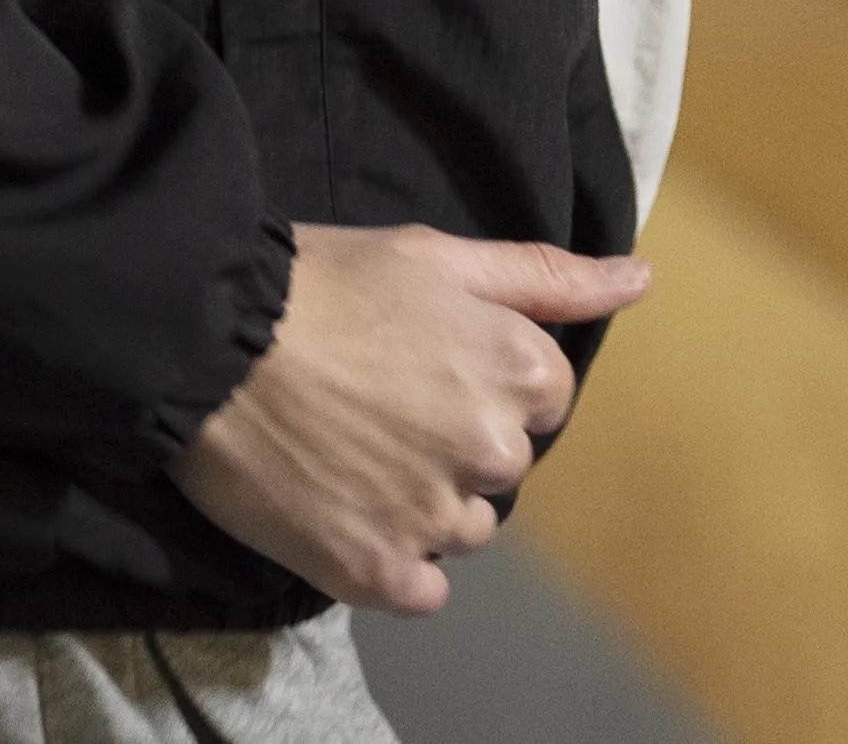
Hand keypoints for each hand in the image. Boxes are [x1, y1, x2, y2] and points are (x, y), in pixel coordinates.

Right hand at [174, 224, 648, 612]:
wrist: (206, 345)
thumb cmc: (323, 286)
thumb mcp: (440, 257)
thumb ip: (547, 279)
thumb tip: (641, 282)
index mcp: (519, 370)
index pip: (544, 399)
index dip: (487, 382)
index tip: (428, 368)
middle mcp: (492, 449)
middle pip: (504, 466)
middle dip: (458, 443)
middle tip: (381, 410)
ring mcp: (434, 515)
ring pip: (465, 529)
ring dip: (427, 505)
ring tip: (357, 459)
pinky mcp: (376, 571)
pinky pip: (423, 589)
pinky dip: (396, 565)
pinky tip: (353, 519)